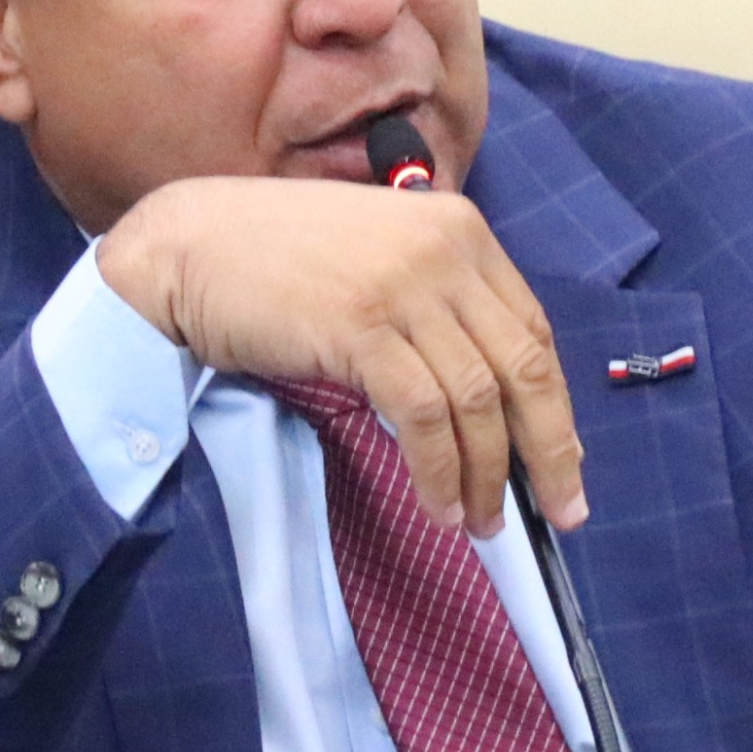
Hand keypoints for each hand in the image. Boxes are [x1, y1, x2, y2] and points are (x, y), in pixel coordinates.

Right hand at [97, 177, 585, 538]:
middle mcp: (445, 250)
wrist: (189, 244)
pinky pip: (424, 414)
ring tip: (479, 522)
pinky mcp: (361, 324)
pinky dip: (438, 470)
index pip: (533, 329)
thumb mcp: (379, 257)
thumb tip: (485, 395)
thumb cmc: (277, 260)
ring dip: (486, 474)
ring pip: (477, 398)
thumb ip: (435, 302)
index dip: (555, 406)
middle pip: (525, 365)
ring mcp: (404, 285)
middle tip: (562, 511)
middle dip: (549, 450)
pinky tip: (437, 505)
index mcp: (460, 229)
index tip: (563, 461)